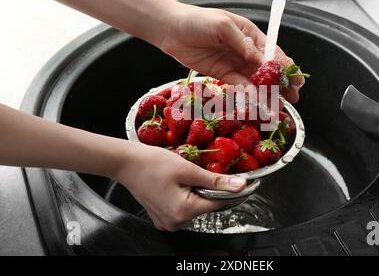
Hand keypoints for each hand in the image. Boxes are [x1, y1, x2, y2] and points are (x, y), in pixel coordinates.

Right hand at [114, 143, 246, 230]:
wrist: (126, 163)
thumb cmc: (152, 163)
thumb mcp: (188, 169)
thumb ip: (215, 180)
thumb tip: (240, 185)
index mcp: (183, 212)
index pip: (219, 203)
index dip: (232, 191)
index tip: (244, 182)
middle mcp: (176, 222)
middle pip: (207, 205)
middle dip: (210, 189)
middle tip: (203, 171)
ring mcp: (168, 222)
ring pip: (196, 206)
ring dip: (198, 192)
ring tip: (186, 176)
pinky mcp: (162, 217)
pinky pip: (183, 208)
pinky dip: (187, 196)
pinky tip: (179, 183)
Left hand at [159, 4, 304, 102]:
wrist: (170, 30)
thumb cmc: (196, 20)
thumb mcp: (222, 25)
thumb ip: (242, 43)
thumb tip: (259, 59)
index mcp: (249, 34)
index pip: (271, 51)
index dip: (285, 66)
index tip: (295, 78)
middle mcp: (245, 50)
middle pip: (267, 70)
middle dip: (280, 84)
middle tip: (292, 97)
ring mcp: (234, 64)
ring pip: (255, 81)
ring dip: (267, 94)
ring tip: (277, 106)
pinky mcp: (223, 75)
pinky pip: (239, 86)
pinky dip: (248, 95)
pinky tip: (256, 102)